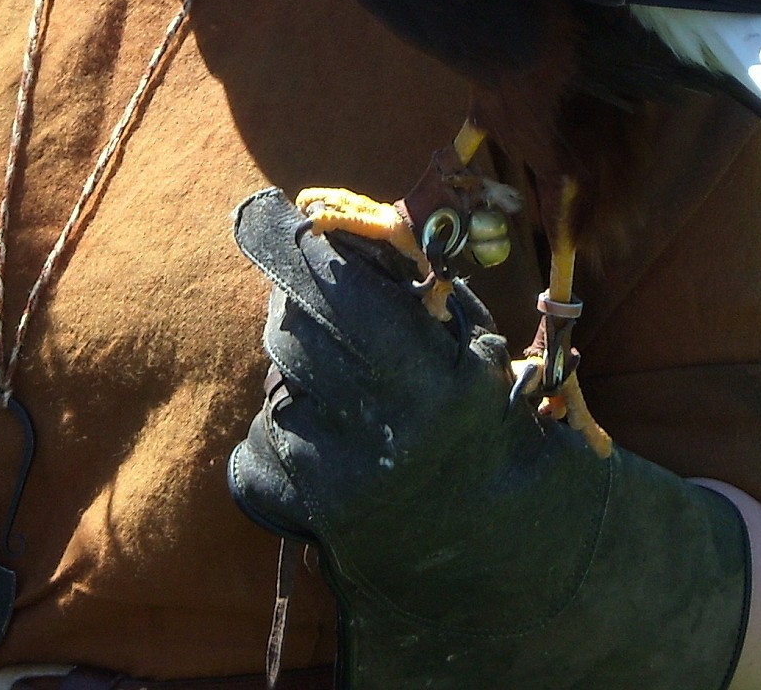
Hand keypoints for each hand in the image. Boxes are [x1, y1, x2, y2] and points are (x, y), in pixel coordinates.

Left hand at [228, 188, 750, 689]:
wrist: (501, 545)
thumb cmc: (488, 417)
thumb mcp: (473, 342)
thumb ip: (411, 285)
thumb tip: (330, 221)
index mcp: (438, 382)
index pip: (334, 291)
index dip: (293, 246)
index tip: (272, 215)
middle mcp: (385, 434)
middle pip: (290, 329)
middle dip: (299, 305)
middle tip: (328, 311)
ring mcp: (342, 480)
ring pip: (274, 383)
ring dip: (298, 373)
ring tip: (351, 394)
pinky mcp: (310, 514)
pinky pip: (259, 440)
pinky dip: (283, 429)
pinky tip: (331, 441)